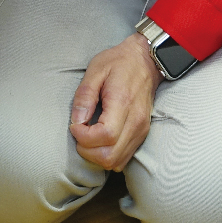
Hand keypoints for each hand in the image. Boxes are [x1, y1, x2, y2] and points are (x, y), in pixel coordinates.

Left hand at [69, 35, 160, 170]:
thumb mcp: (96, 70)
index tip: (75, 125)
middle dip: (87, 151)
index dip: (84, 137)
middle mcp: (136, 121)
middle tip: (79, 133)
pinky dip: (107, 155)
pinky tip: (100, 140)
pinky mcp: (142, 134)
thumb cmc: (120, 62)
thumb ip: (84, 95)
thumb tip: (77, 121)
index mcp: (123, 103)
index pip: (105, 135)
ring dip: (96, 156)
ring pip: (116, 161)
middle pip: (110, 156)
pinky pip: (123, 158)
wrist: (146, 60)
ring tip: (88, 137)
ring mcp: (141, 130)